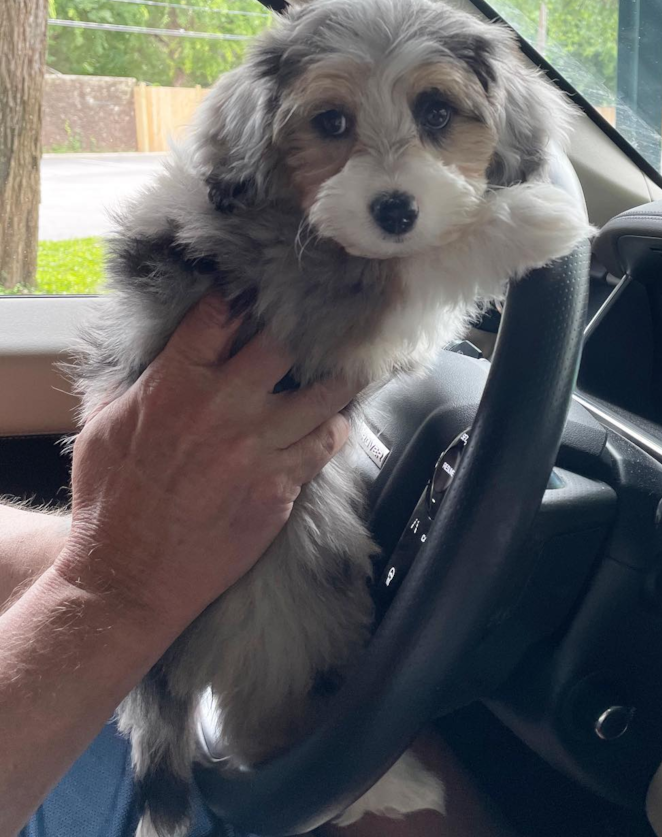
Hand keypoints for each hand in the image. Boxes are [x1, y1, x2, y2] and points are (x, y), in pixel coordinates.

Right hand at [56, 293, 357, 628]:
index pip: (220, 315)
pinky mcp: (279, 486)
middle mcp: (222, 407)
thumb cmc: (109, 503)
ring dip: (339, 379)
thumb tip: (145, 355)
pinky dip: (337, 430)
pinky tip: (339, 424)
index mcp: (174, 383)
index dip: (243, 298)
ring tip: (350, 369)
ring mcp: (256, 447)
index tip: (259, 294)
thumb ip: (130, 383)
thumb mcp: (102, 428)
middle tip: (317, 329)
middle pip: (284, 344)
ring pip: (323, 394)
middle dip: (300, 333)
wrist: (128, 577)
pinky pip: (326, 446)